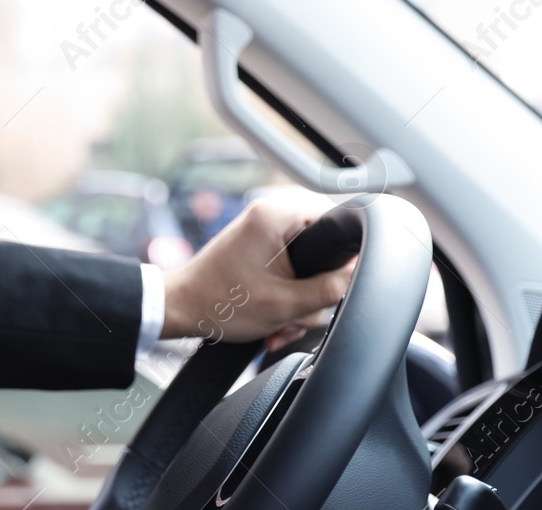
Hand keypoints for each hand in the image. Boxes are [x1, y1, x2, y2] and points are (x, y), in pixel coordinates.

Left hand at [161, 198, 353, 349]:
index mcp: (275, 216)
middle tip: (294, 315)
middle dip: (313, 295)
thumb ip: (329, 289)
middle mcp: (270, 216)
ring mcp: (264, 234)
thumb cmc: (219, 302)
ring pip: (309, 270)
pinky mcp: (260, 251)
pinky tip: (273, 323)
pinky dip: (286, 301)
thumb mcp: (285, 303)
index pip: (337, 222)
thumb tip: (360, 277)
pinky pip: (291, 274)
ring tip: (278, 324)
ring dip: (299, 305)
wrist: (180, 310)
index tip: (334, 286)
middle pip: (324, 254)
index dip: (344, 259)